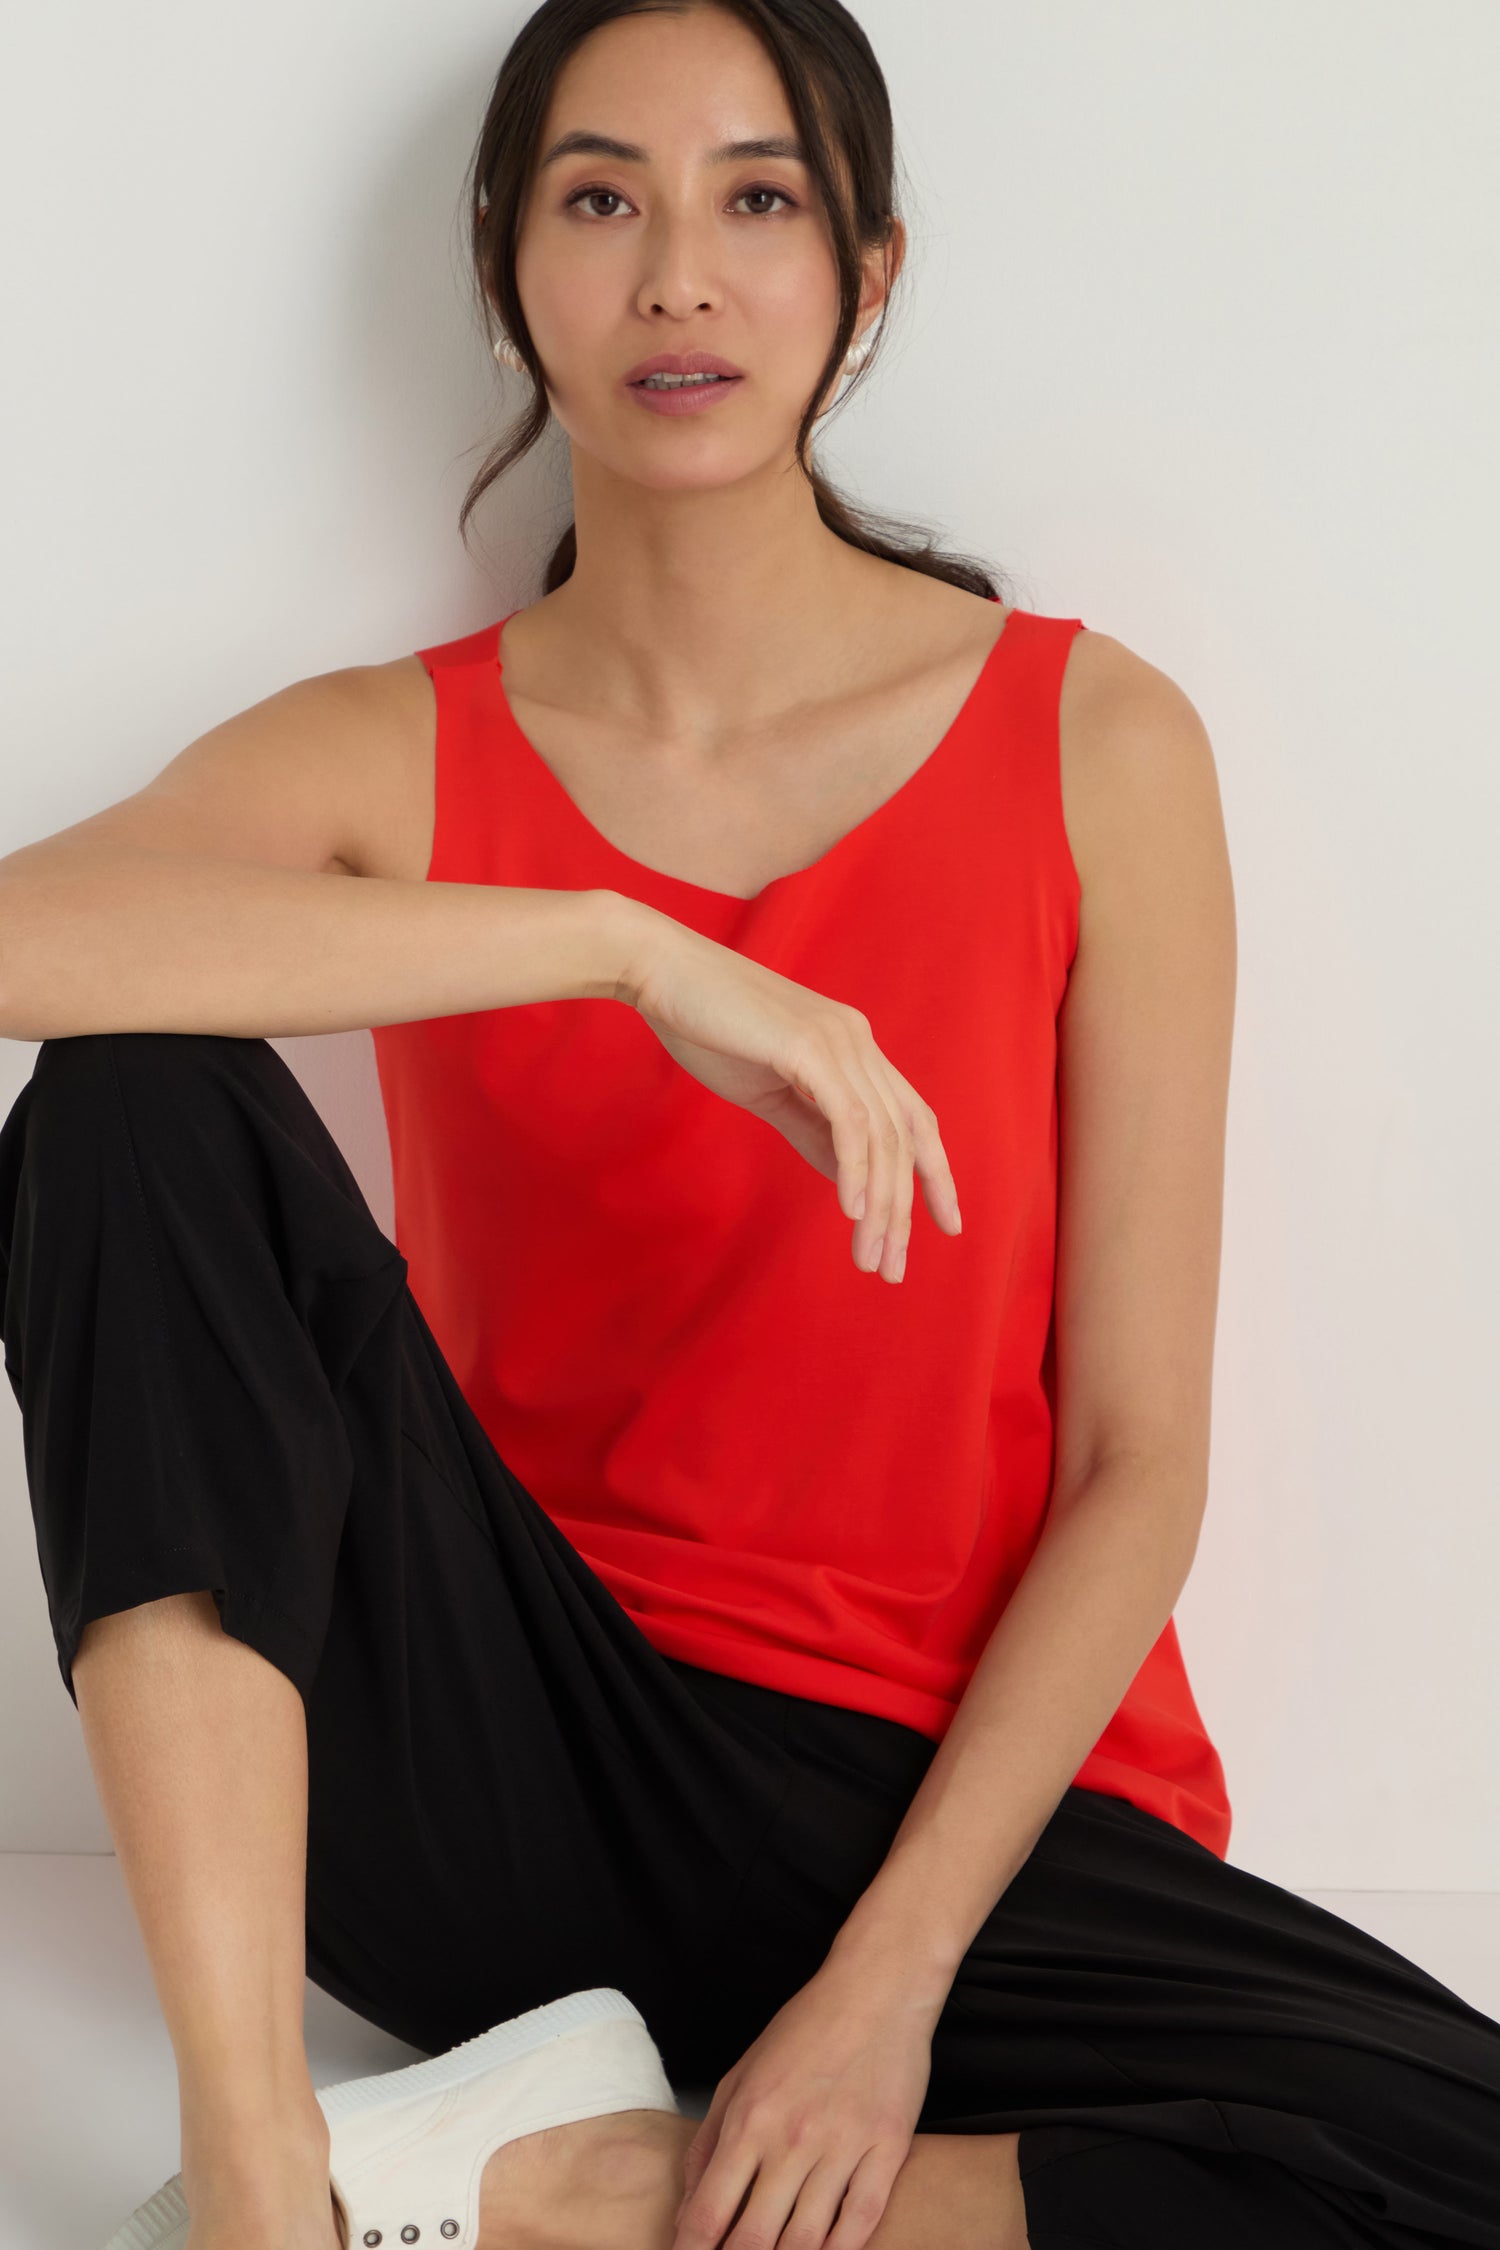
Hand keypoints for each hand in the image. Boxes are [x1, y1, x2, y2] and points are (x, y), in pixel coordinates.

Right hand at [615, 907, 961, 1282]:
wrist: (661, 972)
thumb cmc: (707, 1026)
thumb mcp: (769, 1089)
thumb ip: (811, 1129)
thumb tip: (848, 1177)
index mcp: (853, 1047)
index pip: (914, 1118)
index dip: (935, 1173)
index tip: (946, 1224)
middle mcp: (858, 1041)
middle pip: (904, 1138)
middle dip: (905, 1209)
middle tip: (893, 1268)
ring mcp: (838, 1041)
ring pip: (881, 1137)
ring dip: (880, 1205)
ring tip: (872, 1256)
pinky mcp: (809, 1048)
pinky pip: (848, 1120)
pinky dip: (855, 1170)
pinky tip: (852, 1212)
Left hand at [670, 1950, 941, 2249]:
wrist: (876, 1988)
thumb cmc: (805, 2030)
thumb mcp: (740, 2075)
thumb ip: (709, 2143)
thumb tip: (688, 2209)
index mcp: (749, 2119)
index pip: (710, 2212)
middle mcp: (792, 2138)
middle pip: (755, 2238)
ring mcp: (843, 2146)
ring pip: (807, 2240)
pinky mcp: (888, 2148)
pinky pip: (861, 2220)